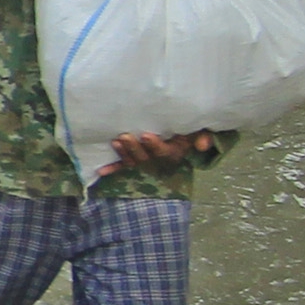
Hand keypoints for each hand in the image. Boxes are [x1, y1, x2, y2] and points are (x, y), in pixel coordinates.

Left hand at [98, 129, 225, 178]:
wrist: (182, 139)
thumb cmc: (188, 132)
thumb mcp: (198, 132)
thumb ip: (203, 135)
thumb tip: (203, 144)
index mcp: (174, 152)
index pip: (164, 152)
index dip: (155, 146)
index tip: (146, 135)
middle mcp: (158, 160)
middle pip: (145, 158)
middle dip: (134, 148)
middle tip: (124, 136)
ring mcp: (145, 163)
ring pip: (132, 161)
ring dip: (123, 154)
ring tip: (116, 142)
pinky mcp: (134, 163)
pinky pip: (122, 167)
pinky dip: (112, 169)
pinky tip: (101, 171)